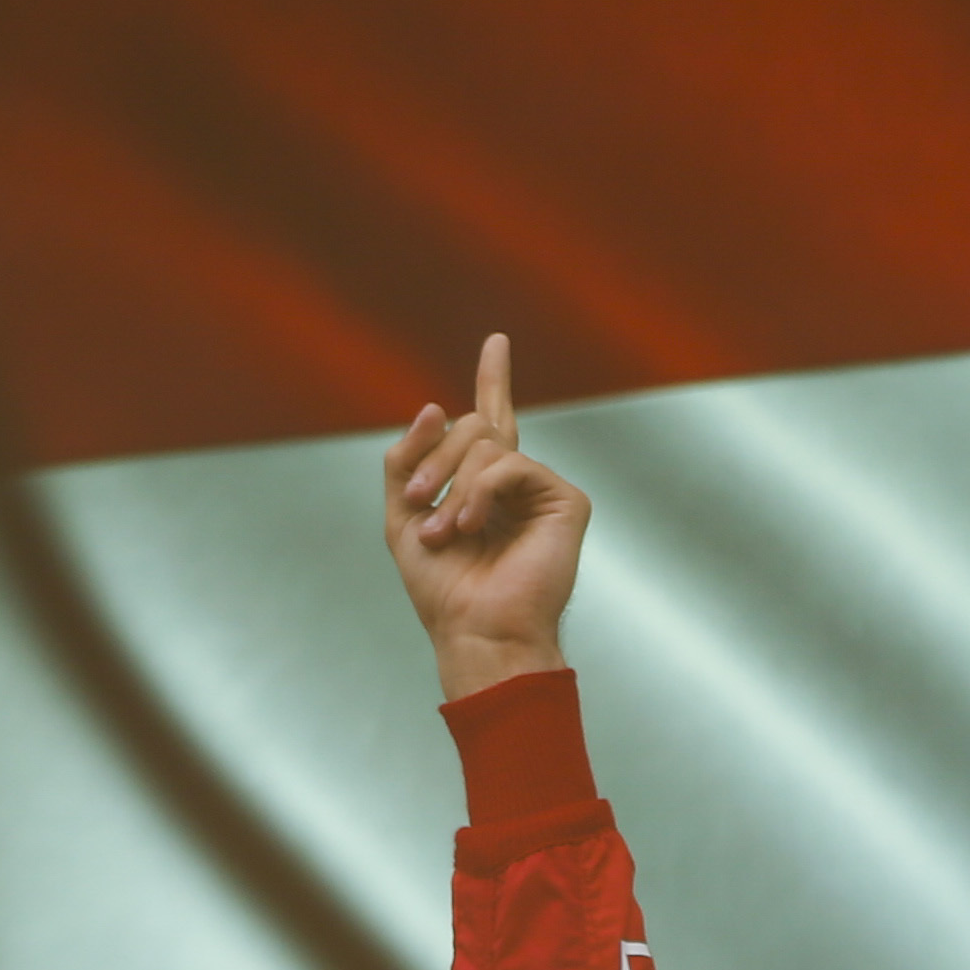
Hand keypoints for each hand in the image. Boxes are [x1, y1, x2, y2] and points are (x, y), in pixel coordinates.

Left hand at [381, 334, 587, 699]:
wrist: (474, 629)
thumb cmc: (442, 589)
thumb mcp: (402, 518)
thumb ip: (405, 461)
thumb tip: (435, 406)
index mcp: (483, 484)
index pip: (490, 420)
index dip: (493, 379)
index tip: (497, 341)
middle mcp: (516, 481)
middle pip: (473, 425)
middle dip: (435, 459)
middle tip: (420, 503)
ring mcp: (542, 489)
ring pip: (487, 444)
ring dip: (453, 486)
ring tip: (448, 532)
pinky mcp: (566, 500)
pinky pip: (512, 464)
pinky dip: (482, 491)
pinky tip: (474, 525)